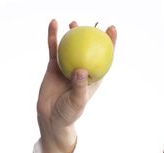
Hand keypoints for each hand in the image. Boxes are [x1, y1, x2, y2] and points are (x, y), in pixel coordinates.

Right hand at [36, 19, 116, 141]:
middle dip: (94, 35)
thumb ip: (79, 86)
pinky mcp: (54, 66)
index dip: (110, 43)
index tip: (112, 28)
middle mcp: (82, 70)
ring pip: (72, 46)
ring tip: (74, 23)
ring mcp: (68, 66)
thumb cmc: (68, 113)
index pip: (105, 57)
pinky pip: (54, 48)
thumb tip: (81, 69)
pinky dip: (53, 36)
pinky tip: (53, 24)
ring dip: (74, 33)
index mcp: (94, 77)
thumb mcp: (77, 102)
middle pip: (90, 48)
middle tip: (94, 22)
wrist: (51, 118)